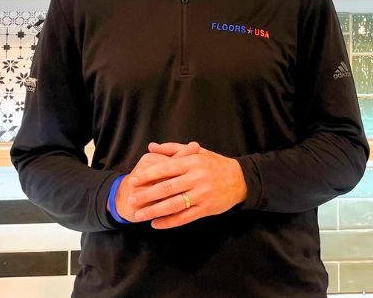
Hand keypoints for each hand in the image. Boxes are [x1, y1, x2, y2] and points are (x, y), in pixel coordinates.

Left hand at [125, 142, 247, 228]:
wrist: (240, 179)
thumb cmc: (215, 164)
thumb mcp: (197, 152)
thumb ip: (173, 149)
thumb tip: (151, 147)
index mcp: (192, 162)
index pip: (165, 168)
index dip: (148, 175)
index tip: (134, 180)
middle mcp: (196, 178)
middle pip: (167, 188)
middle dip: (146, 195)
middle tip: (131, 199)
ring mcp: (202, 194)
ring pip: (174, 205)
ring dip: (154, 211)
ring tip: (139, 215)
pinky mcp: (206, 208)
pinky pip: (184, 217)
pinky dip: (169, 222)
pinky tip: (156, 224)